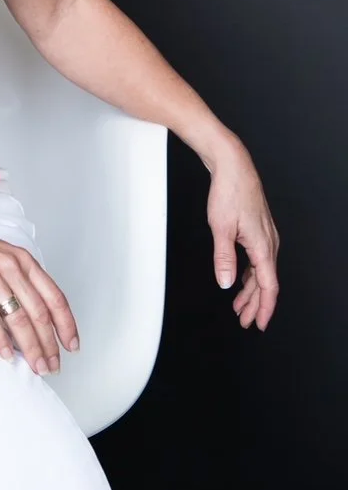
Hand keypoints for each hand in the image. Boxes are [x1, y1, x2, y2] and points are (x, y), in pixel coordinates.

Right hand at [0, 215, 78, 375]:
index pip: (53, 296)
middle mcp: (9, 264)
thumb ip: (16, 279)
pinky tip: (6, 354)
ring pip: (17, 316)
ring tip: (35, 367)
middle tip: (52, 367)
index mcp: (21, 259)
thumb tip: (32, 314)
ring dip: (30, 347)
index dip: (66, 324)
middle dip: (49, 344)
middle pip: (39, 312)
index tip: (72, 346)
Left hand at [204, 136, 279, 329]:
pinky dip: (250, 274)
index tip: (259, 324)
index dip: (264, 308)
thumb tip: (226, 283)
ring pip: (262, 271)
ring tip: (240, 306)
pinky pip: (258, 259)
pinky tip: (241, 280)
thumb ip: (224, 258)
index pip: (268, 286)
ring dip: (251, 290)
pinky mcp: (258, 229)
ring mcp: (265, 235)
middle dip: (256, 304)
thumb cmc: (229, 191)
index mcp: (263, 245)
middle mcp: (269, 242)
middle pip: (265, 282)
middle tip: (245, 321)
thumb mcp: (221, 227)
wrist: (233, 165)